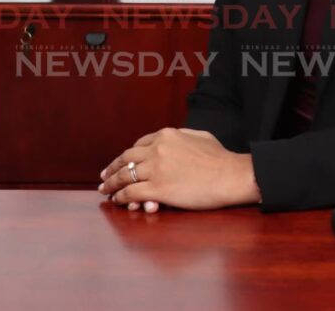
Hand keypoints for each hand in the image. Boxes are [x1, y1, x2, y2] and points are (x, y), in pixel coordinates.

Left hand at [98, 127, 260, 210]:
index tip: (122, 162)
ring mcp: (155, 169)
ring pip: (124, 176)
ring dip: (112, 184)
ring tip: (105, 190)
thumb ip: (183, 135)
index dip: (127, 155)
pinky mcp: (157, 189)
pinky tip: (118, 200)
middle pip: (126, 159)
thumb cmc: (220, 158)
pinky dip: (120, 197)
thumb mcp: (200, 136)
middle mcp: (157, 150)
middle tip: (105, 177)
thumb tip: (175, 137)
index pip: (139, 144)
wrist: (229, 175)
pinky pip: (131, 192)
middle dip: (112, 168)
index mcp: (166, 135)